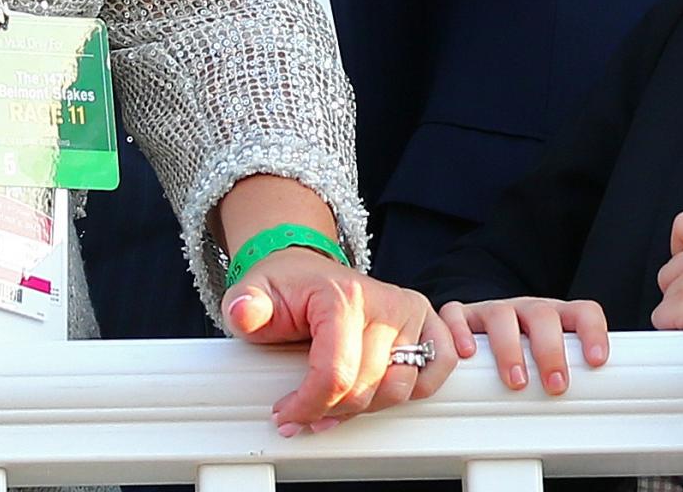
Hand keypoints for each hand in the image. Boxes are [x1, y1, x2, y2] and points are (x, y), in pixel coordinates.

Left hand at [224, 250, 453, 435]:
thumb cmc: (284, 287)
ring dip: (367, 407)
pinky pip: (438, 366)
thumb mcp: (253, 293)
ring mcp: (409, 311)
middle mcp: (384, 302)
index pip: (336, 374)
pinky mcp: (425, 320)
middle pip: (367, 387)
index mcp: (344, 297)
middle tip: (304, 411)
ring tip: (337, 404)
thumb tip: (244, 312)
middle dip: (331, 411)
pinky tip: (383, 392)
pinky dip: (419, 387)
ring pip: (401, 387)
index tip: (287, 413)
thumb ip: (245, 306)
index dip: (308, 406)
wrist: (306, 269)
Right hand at [438, 296, 610, 394]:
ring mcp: (493, 311)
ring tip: (516, 381)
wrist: (480, 328)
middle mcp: (525, 310)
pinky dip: (461, 332)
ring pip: (502, 315)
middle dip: (550, 351)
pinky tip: (467, 354)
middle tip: (556, 385)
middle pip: (542, 315)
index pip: (581, 312)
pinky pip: (456, 315)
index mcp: (554, 317)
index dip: (592, 332)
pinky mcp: (461, 316)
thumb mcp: (545, 359)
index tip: (596, 361)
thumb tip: (584, 414)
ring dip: (510, 349)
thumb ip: (562, 373)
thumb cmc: (520, 351)